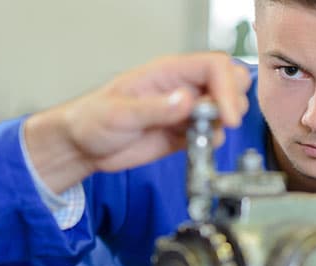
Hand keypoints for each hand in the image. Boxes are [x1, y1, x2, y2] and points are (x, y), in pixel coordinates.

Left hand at [24, 52, 250, 192]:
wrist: (82, 146)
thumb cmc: (92, 119)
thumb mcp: (119, 114)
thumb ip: (154, 108)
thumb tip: (187, 101)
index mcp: (168, 72)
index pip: (214, 67)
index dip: (227, 88)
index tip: (226, 116)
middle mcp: (181, 88)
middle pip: (229, 82)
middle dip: (232, 103)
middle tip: (219, 124)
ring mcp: (184, 111)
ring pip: (224, 110)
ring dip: (221, 126)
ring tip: (198, 139)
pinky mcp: (182, 134)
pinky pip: (210, 135)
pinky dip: (210, 144)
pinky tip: (194, 148)